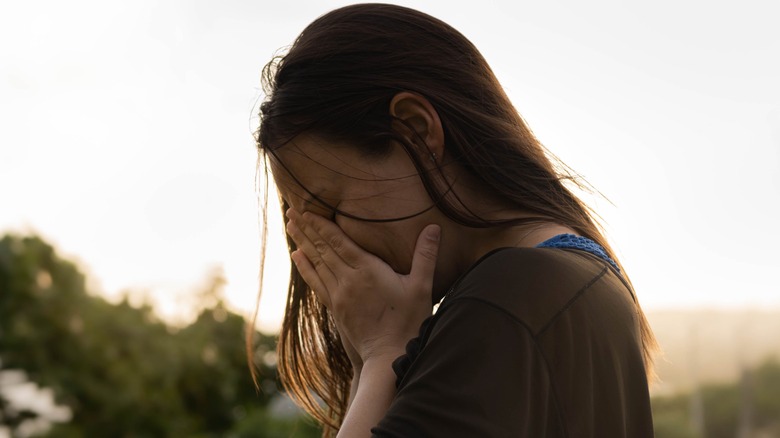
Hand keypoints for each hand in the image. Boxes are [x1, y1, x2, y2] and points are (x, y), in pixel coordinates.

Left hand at [285, 208, 439, 364]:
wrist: (389, 356)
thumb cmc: (409, 321)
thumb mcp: (421, 287)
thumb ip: (426, 255)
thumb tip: (434, 227)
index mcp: (367, 270)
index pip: (338, 241)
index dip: (322, 223)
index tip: (307, 208)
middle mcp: (348, 280)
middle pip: (323, 248)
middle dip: (306, 227)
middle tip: (291, 209)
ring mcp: (339, 295)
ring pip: (316, 262)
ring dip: (302, 242)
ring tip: (290, 224)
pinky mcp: (335, 307)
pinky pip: (316, 282)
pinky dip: (305, 267)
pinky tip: (296, 255)